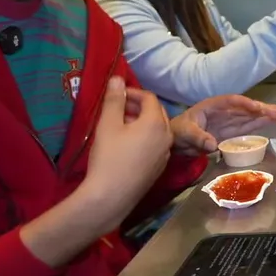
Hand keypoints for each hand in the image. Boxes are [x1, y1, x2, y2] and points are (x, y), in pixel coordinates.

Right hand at [78, 77, 172, 226]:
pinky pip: (156, 145)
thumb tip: (117, 78)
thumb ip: (114, 99)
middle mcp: (167, 136)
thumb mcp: (108, 124)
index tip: (115, 95)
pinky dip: (144, 138)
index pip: (149, 98)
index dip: (132, 92)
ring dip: (141, 122)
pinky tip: (126, 145)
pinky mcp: (159, 168)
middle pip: (156, 112)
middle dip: (137, 107)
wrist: (111, 197)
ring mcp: (165, 154)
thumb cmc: (109, 157)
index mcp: (156, 123)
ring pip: (157, 129)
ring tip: (119, 125)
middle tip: (117, 109)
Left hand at [171, 94, 275, 155]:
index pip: (231, 101)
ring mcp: (228, 122)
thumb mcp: (185, 133)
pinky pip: (246, 128)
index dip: (245, 104)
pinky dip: (258, 126)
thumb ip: (198, 137)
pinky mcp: (230, 133)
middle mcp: (223, 112)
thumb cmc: (177, 131)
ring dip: (265, 116)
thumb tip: (213, 145)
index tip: (258, 108)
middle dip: (262, 109)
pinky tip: (271, 123)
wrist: (174, 141)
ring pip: (249, 118)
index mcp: (212, 106)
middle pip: (245, 109)